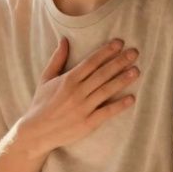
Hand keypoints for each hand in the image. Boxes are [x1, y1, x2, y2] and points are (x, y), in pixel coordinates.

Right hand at [14, 37, 138, 155]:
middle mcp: (76, 92)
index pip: (91, 62)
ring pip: (106, 91)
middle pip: (102, 74)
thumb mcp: (45, 79)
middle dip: (119, 62)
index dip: (106, 52)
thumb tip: (64, 39)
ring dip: (122, 80)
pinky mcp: (87, 123)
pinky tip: (131, 98)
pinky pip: (106, 112)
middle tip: (134, 52)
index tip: (119, 43)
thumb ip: (57, 59)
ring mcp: (82, 108)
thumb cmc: (41, 104)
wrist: (36, 132)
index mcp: (67, 80)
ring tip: (136, 71)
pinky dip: (119, 105)